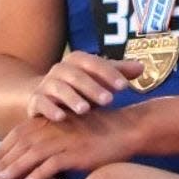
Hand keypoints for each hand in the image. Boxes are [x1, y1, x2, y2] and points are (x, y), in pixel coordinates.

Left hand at [0, 106, 135, 178]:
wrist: (125, 129)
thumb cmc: (100, 131)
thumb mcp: (72, 130)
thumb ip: (54, 138)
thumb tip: (37, 156)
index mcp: (52, 120)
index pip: (19, 133)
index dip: (3, 147)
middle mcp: (54, 128)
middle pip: (21, 145)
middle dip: (3, 160)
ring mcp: (65, 140)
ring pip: (31, 155)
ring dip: (14, 168)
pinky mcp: (76, 153)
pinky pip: (52, 165)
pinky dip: (38, 174)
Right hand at [26, 50, 143, 120]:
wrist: (44, 95)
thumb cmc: (80, 86)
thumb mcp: (98, 78)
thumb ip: (118, 73)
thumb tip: (143, 68)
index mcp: (77, 60)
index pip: (94, 63)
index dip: (109, 73)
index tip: (125, 86)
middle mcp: (60, 69)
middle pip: (76, 76)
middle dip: (93, 87)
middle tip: (109, 100)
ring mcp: (46, 85)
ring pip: (58, 89)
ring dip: (72, 98)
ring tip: (85, 110)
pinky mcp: (35, 101)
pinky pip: (41, 103)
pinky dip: (49, 110)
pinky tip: (61, 118)